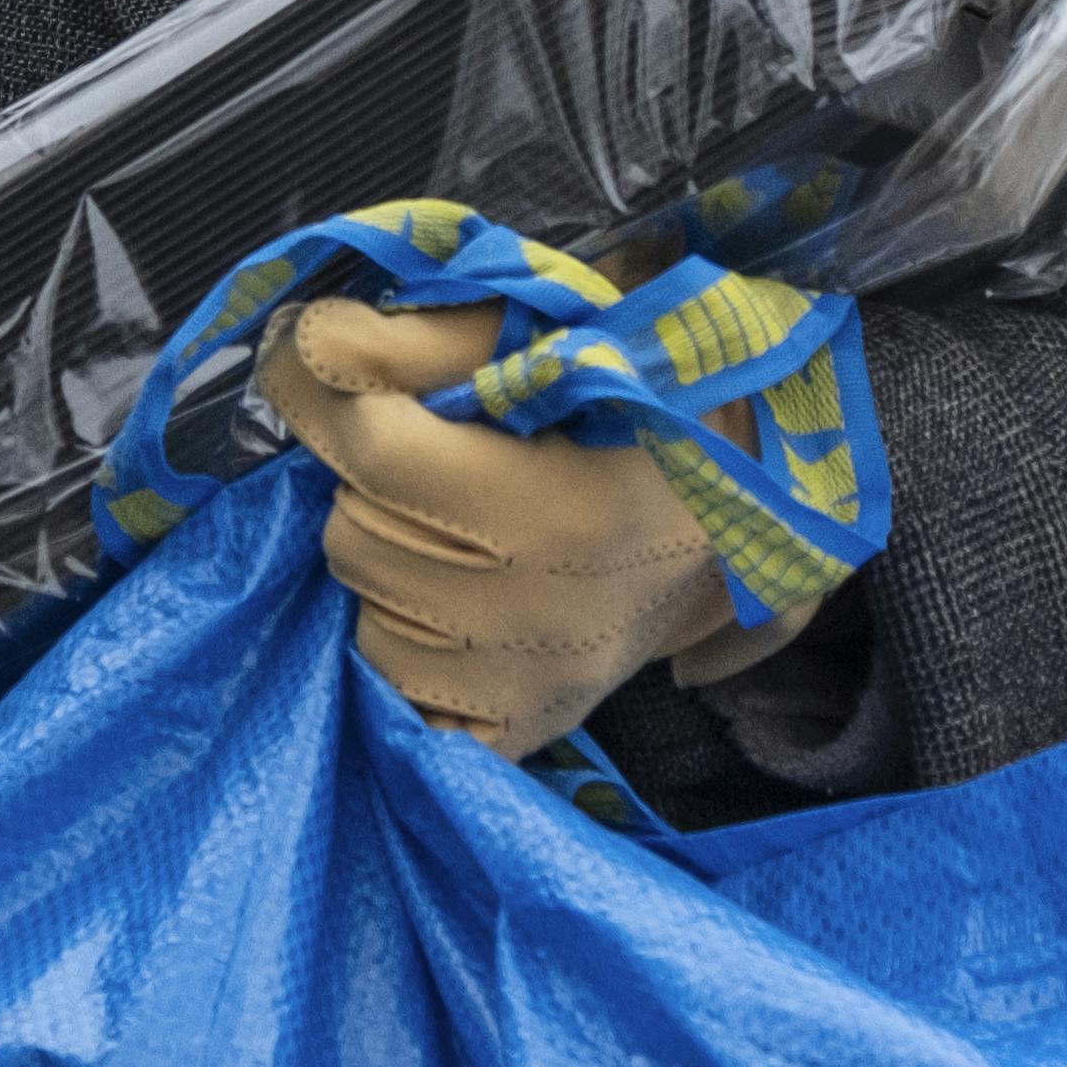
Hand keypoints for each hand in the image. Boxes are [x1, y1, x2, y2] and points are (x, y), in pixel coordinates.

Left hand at [266, 295, 745, 758]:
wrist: (755, 505)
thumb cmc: (647, 402)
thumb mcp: (556, 340)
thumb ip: (424, 339)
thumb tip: (311, 344)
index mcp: (564, 509)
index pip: (377, 452)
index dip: (335, 395)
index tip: (328, 358)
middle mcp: (549, 617)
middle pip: (352, 533)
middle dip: (372, 481)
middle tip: (439, 454)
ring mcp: (536, 686)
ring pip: (363, 614)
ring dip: (390, 557)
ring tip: (462, 524)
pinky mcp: (525, 728)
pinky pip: (396, 691)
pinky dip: (406, 638)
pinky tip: (455, 595)